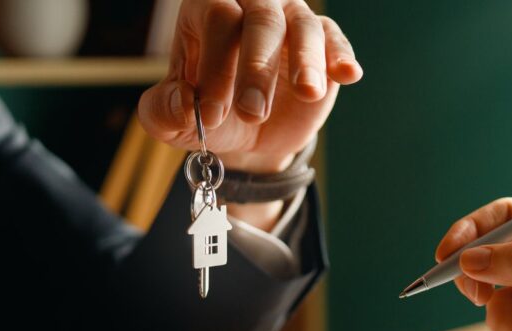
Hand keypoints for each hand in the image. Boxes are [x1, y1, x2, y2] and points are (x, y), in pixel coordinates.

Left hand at [138, 0, 362, 173]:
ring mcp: (290, 20)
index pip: (216, 18)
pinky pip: (334, 40)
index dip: (215, 65)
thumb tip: (184, 105)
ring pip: (302, 26)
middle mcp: (251, 5)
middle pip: (260, 18)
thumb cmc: (207, 114)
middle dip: (257, 67)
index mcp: (207, 9)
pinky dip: (340, 56)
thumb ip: (163, 112)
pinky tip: (347, 75)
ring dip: (304, 61)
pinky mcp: (323, 44)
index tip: (210, 116)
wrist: (248, 136)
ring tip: (306, 92)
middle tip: (252, 113)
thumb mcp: (172, 121)